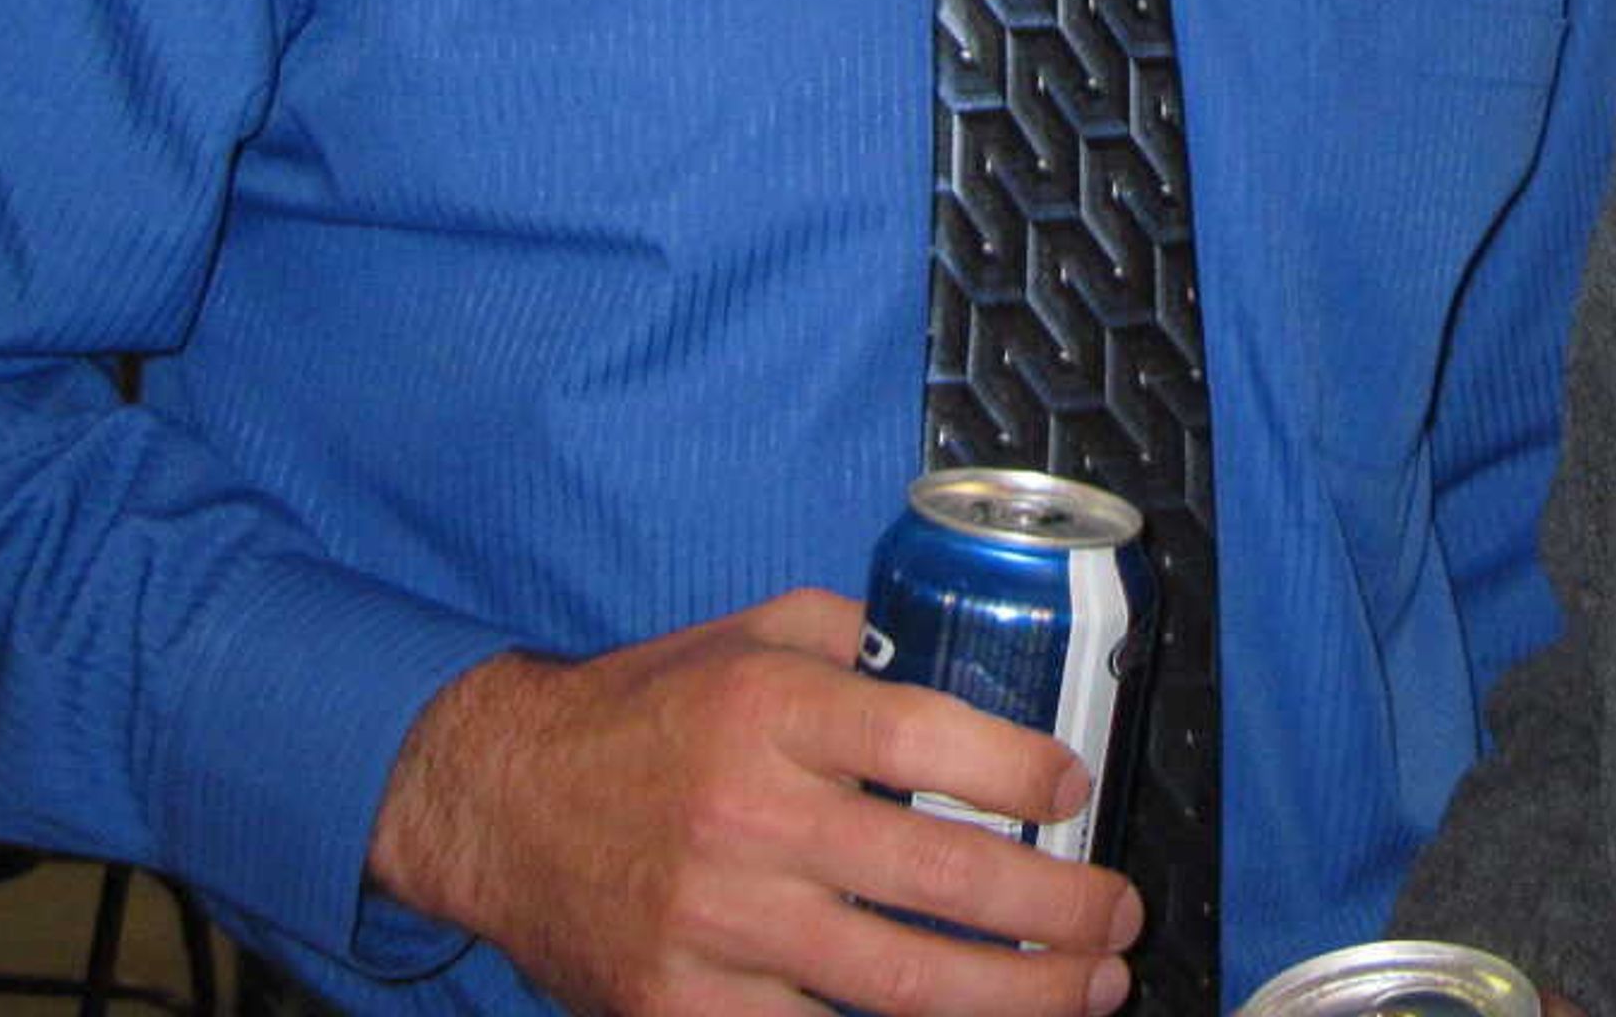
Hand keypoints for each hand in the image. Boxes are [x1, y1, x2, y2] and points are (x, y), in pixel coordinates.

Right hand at [368, 588, 1141, 1016]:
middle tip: (1120, 915)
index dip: (1021, 772)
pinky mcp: (679, 1007)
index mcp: (770, 711)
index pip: (926, 737)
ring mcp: (714, 925)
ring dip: (1015, 997)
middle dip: (1056, 911)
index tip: (1077, 791)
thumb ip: (860, 641)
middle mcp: (748, 817)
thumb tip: (979, 666)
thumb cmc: (646, 712)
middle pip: (936, 876)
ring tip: (1089, 991)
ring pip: (896, 983)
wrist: (496, 801)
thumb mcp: (751, 636)